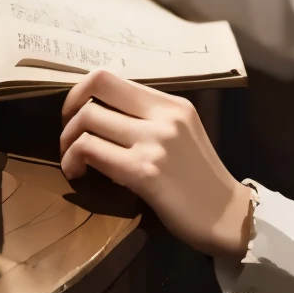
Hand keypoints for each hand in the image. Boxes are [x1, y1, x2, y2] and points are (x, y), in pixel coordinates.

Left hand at [60, 69, 252, 260]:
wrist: (225, 215)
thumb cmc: (201, 180)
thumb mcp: (181, 135)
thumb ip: (149, 120)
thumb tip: (104, 115)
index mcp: (171, 104)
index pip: (110, 77)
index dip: (80, 91)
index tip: (76, 114)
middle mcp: (163, 115)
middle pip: (95, 90)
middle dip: (69, 113)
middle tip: (70, 138)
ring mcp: (154, 141)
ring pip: (87, 120)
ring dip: (68, 142)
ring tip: (75, 162)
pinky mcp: (143, 170)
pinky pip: (91, 150)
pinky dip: (73, 161)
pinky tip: (79, 174)